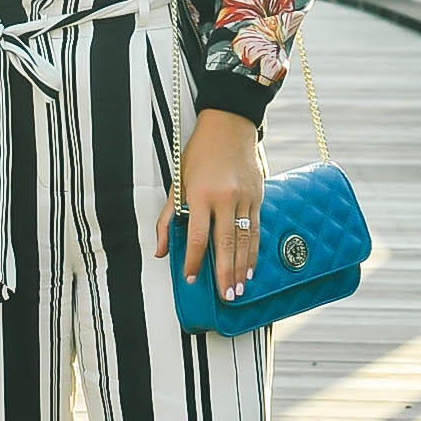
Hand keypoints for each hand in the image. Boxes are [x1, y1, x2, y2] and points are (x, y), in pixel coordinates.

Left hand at [153, 108, 263, 302]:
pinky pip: (257, 228)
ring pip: (245, 238)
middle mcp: (225, 197)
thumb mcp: (177, 182)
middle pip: (226, 243)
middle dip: (225, 272)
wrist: (229, 124)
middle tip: (226, 296)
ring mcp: (245, 196)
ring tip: (239, 288)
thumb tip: (162, 250)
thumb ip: (168, 218)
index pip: (198, 236)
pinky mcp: (258, 194)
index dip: (195, 261)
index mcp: (200, 194)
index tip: (192, 279)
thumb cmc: (199, 153)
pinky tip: (250, 266)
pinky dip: (254, 250)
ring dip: (242, 266)